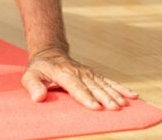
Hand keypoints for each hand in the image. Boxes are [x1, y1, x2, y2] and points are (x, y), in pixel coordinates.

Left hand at [21, 47, 138, 110]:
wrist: (50, 53)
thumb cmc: (39, 68)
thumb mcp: (29, 75)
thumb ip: (33, 86)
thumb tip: (39, 97)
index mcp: (64, 73)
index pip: (76, 87)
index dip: (86, 97)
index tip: (96, 107)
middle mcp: (79, 72)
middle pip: (93, 87)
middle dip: (105, 98)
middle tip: (115, 108)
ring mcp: (88, 72)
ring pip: (103, 84)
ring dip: (115, 94)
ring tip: (124, 104)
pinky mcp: (94, 74)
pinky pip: (109, 81)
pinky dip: (121, 88)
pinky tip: (132, 95)